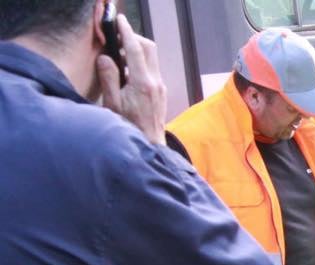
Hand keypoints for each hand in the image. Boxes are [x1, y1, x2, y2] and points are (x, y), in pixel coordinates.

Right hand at [98, 15, 166, 144]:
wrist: (149, 145)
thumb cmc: (129, 128)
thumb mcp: (112, 104)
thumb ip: (108, 78)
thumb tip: (105, 58)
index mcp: (142, 83)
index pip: (136, 50)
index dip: (127, 32)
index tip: (120, 21)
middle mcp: (155, 82)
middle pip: (148, 48)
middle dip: (134, 39)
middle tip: (118, 39)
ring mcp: (160, 87)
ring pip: (152, 58)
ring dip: (137, 51)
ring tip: (119, 58)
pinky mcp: (160, 92)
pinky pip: (152, 69)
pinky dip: (140, 63)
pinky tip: (127, 73)